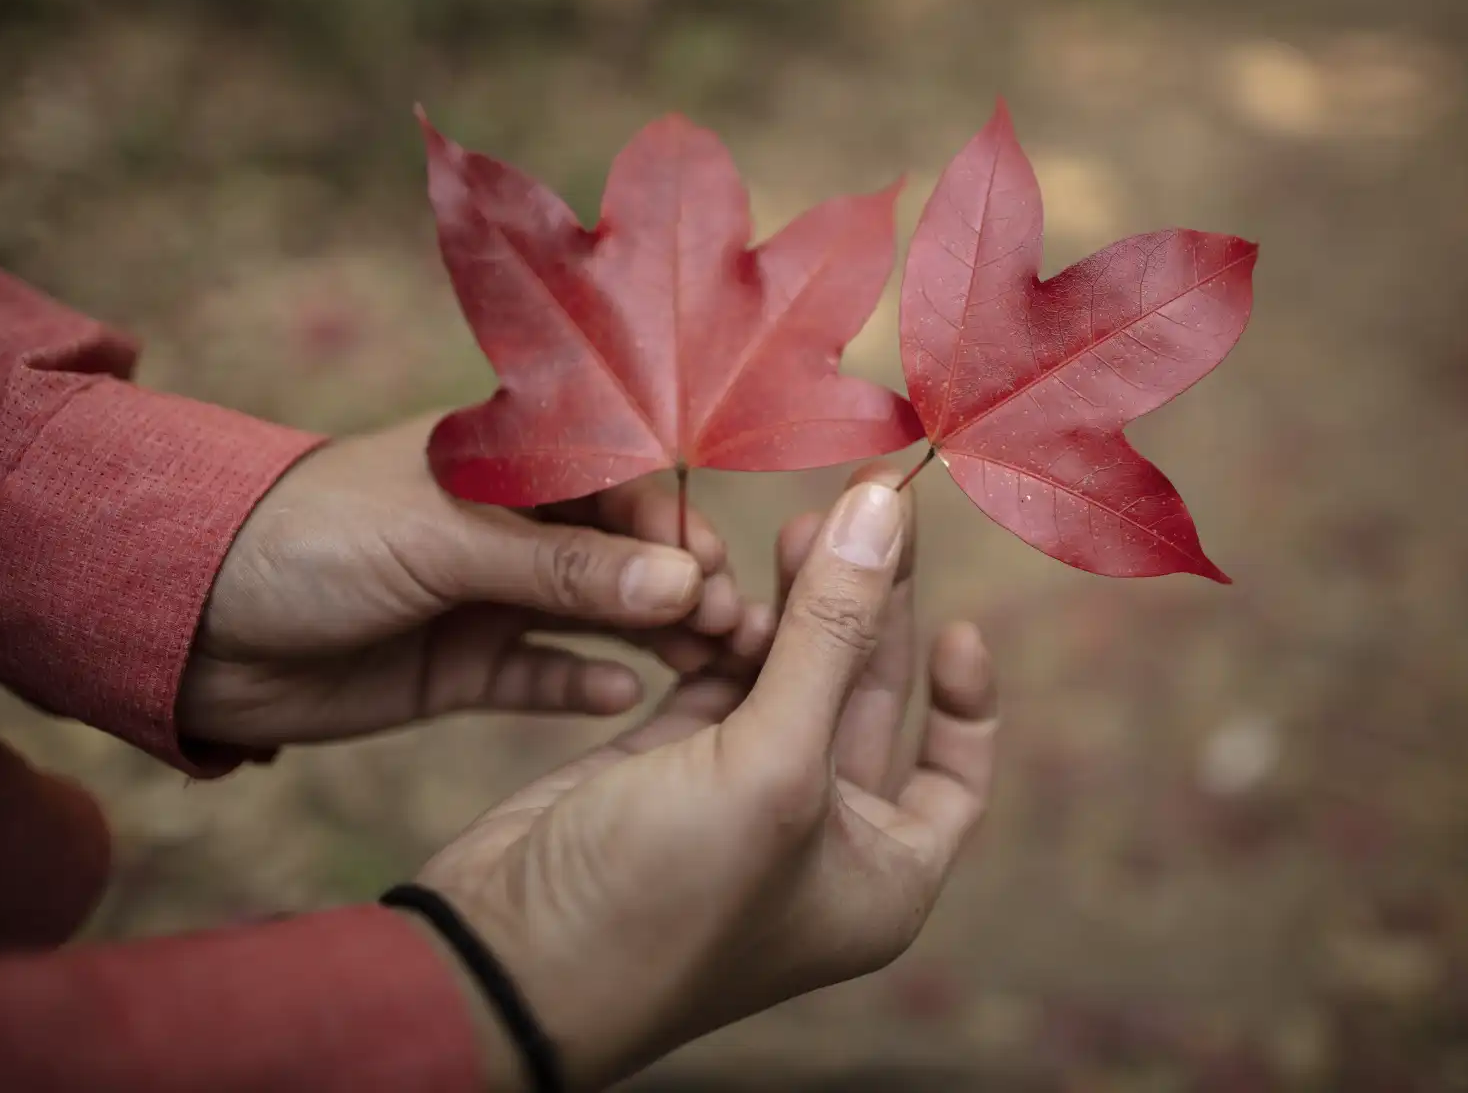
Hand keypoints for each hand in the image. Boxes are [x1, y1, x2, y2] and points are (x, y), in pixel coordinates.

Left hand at [178, 415, 774, 748]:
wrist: (186, 621)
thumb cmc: (312, 539)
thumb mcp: (444, 541)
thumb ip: (563, 567)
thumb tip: (681, 581)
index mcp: (507, 462)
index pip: (620, 479)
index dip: (672, 523)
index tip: (711, 574)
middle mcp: (511, 527)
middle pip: (624, 552)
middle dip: (683, 585)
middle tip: (735, 631)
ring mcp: (490, 597)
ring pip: (598, 615)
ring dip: (656, 636)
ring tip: (711, 666)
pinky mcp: (464, 666)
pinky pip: (544, 674)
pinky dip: (585, 684)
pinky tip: (628, 696)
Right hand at [416, 468, 997, 1089]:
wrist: (502, 959)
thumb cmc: (658, 896)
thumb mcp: (773, 763)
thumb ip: (830, 631)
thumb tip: (884, 509)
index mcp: (878, 875)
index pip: (956, 774)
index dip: (965, 697)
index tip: (959, 621)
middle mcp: (820, 841)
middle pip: (866, 697)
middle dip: (866, 607)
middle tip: (861, 508)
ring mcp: (740, 800)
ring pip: (789, 678)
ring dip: (793, 608)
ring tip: (794, 528)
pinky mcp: (666, 766)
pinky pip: (718, 682)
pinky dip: (721, 634)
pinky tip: (720, 586)